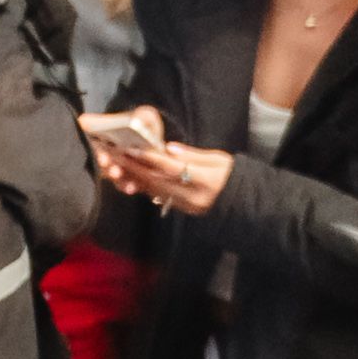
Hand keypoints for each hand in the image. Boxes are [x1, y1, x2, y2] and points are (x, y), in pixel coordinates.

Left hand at [89, 111, 228, 215]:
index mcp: (206, 179)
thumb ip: (193, 154)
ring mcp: (187, 205)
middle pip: (158, 181)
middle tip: (117, 155)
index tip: (133, 149)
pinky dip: (144, 187)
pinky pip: (159, 198)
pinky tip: (132, 178)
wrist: (240, 201)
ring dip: (135, 178)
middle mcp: (194, 195)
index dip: (151, 158)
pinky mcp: (182, 210)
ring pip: (155, 191)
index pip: (172, 168)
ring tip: (118, 165)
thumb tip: (168, 148)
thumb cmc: (231, 174)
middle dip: (135, 168)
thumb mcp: (219, 159)